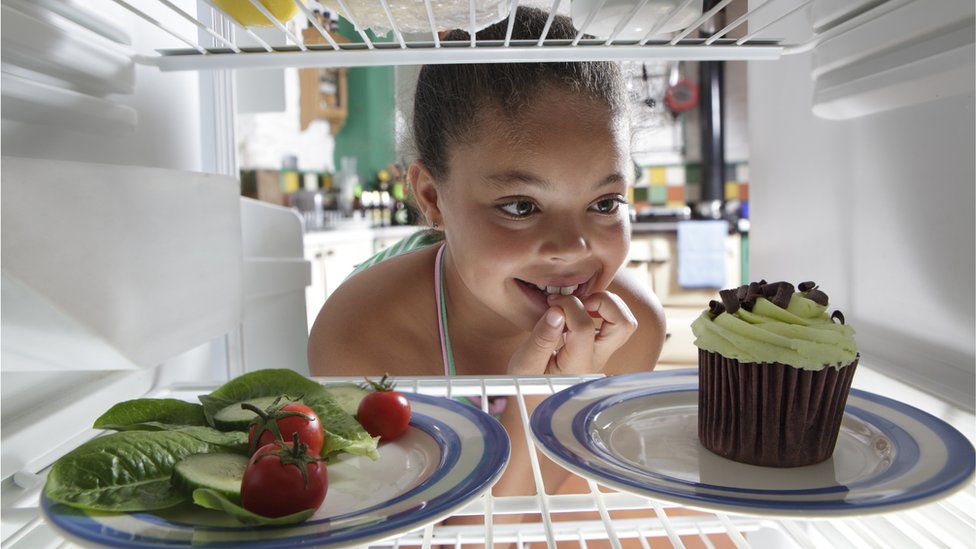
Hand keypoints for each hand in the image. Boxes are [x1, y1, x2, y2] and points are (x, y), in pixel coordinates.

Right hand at [507, 291, 637, 375]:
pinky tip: (581, 309)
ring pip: (625, 322)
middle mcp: (597, 359)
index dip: (569, 307)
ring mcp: (603, 353)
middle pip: (623, 324)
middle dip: (603, 302)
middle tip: (579, 301)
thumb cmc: (530, 381)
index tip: (553, 304)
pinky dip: (603, 308)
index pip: (584, 328)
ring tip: (581, 304)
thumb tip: (557, 312)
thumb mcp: (525, 364)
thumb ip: (541, 339)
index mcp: (577, 365)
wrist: (538, 395)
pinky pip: (616, 322)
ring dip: (606, 304)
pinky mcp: (602, 346)